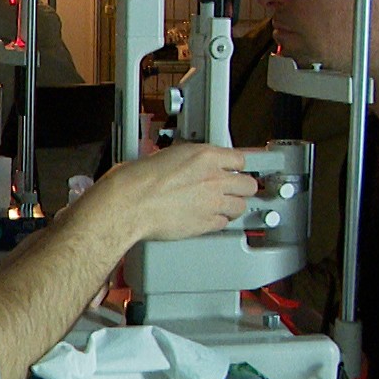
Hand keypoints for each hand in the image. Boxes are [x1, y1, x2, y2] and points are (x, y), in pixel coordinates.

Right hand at [75, 142, 254, 244]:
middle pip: (248, 184)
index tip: (233, 171)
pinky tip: (208, 218)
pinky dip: (218, 222)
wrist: (131, 203)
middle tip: (233, 190)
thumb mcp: (168, 155)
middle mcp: (214, 178)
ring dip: (233, 206)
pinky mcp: (206, 223)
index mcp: (205, 156)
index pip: (239, 159)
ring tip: (222, 206)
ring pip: (240, 206)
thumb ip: (190, 160)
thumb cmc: (139, 180)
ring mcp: (213, 202)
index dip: (235, 167)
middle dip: (240, 188)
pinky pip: (224, 223)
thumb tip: (193, 164)